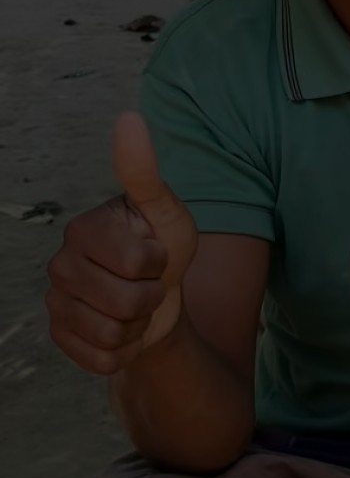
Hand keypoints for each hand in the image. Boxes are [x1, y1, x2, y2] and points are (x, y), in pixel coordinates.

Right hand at [45, 112, 196, 374]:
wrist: (160, 299)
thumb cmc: (162, 248)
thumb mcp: (167, 212)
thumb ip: (144, 171)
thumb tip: (129, 118)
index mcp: (82, 230)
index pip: (136, 260)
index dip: (159, 262)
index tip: (155, 253)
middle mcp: (59, 265)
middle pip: (125, 301)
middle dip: (152, 296)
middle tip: (148, 283)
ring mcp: (56, 304)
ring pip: (111, 333)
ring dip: (138, 324)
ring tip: (136, 305)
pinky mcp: (61, 339)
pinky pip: (101, 359)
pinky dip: (124, 351)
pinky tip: (122, 329)